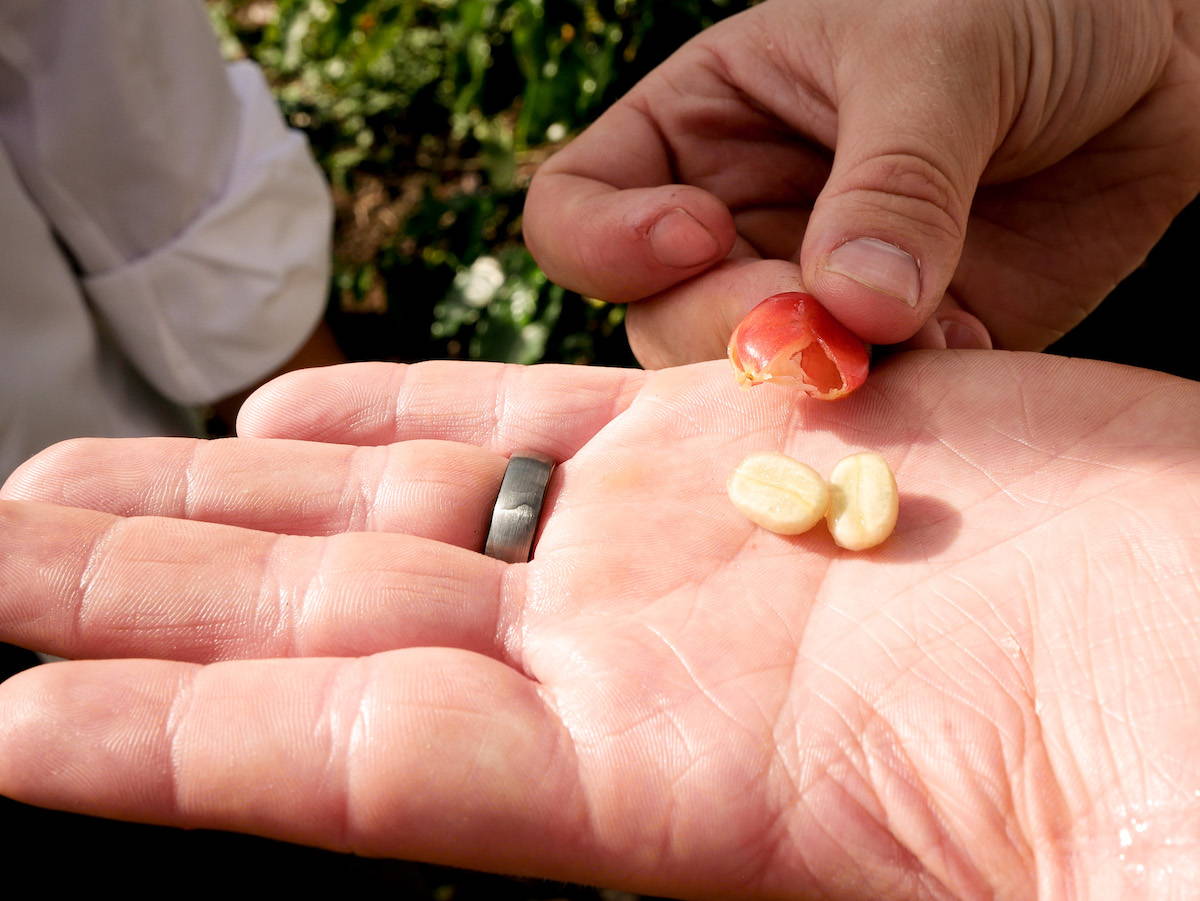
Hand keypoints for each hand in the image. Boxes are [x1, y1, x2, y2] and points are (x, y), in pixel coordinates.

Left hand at [2, 354, 1198, 897]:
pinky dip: (396, 402)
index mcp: (668, 792)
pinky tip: (285, 409)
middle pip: (321, 632)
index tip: (9, 730)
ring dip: (215, 502)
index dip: (171, 752)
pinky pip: (514, 410)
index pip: (352, 774)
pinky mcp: (722, 426)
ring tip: (58, 488)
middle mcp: (622, 664)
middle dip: (138, 599)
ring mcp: (660, 537)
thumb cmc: (1167, 735)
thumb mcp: (1074, 882)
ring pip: (383, 512)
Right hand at [525, 0, 1199, 364]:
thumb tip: (846, 312)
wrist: (1162, 56)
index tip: (699, 237)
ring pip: (755, 374)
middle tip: (819, 327)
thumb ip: (888, 180)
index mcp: (704, 127)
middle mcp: (741, 217)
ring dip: (819, 375)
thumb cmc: (1028, 4)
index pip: (579, 208)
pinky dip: (903, 396)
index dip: (608, 244)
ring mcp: (814, 287)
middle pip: (660, 317)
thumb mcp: (940, 54)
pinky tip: (971, 347)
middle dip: (731, 331)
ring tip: (918, 335)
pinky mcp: (899, 342)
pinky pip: (864, 401)